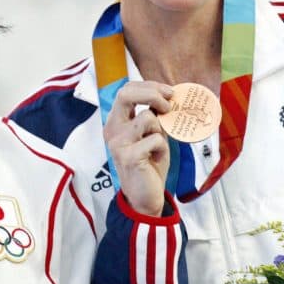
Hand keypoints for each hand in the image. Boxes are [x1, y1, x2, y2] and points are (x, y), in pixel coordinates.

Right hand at [103, 81, 172, 215]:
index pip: (126, 90)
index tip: (169, 92)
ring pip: (147, 117)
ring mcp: (118, 142)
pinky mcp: (128, 156)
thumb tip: (171, 98)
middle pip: (126, 94)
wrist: (144, 196)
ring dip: (161, 129)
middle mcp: (112, 129)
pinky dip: (162, 148)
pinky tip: (155, 159)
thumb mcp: (152, 135)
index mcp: (116, 121)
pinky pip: (155, 140)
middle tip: (169, 104)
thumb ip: (155, 118)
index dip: (149, 86)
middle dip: (152, 94)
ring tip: (158, 144)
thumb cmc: (149, 164)